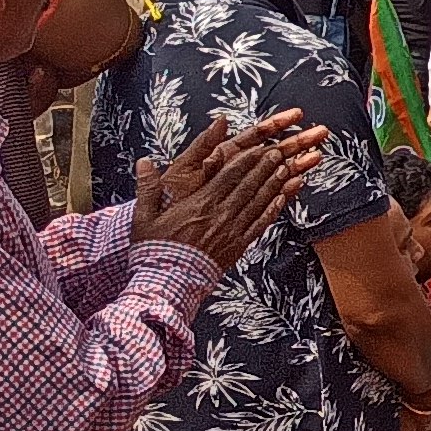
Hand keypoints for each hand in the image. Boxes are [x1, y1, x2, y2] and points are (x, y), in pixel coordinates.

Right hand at [138, 109, 324, 262]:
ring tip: (287, 169)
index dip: (247, 159)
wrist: (166, 284)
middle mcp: (219, 215)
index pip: (228, 175)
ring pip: (258, 202)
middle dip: (266, 166)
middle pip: (248, 185)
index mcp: (199, 204)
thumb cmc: (154, 251)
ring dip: (274, 184)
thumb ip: (147, 188)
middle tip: (281, 151)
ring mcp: (231, 231)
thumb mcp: (143, 217)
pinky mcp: (237, 247)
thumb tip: (144, 162)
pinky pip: (260, 225)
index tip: (260, 147)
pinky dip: (273, 210)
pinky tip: (282, 200)